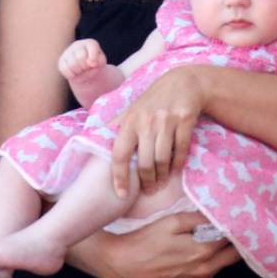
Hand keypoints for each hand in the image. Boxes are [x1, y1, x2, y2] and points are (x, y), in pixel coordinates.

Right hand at [58, 39, 106, 81]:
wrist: (87, 72)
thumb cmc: (95, 65)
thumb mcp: (101, 63)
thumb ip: (99, 61)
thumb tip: (90, 63)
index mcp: (89, 43)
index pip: (92, 47)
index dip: (93, 57)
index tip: (95, 64)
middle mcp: (77, 45)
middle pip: (81, 57)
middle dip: (86, 67)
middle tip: (87, 68)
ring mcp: (68, 52)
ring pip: (72, 64)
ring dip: (79, 72)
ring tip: (81, 71)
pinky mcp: (61, 61)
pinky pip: (65, 70)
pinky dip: (71, 75)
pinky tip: (75, 73)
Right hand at [72, 212, 239, 277]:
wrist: (122, 265)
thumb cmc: (144, 240)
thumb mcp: (170, 222)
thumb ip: (196, 219)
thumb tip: (216, 215)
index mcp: (203, 251)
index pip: (230, 237)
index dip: (234, 225)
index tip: (237, 215)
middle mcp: (203, 269)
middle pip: (232, 256)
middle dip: (236, 241)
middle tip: (235, 226)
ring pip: (220, 265)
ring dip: (223, 252)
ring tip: (220, 235)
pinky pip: (206, 272)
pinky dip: (210, 261)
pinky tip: (201, 249)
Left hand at [110, 66, 209, 196]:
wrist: (183, 83)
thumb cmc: (153, 101)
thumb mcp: (132, 110)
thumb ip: (117, 126)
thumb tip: (92, 139)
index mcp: (129, 121)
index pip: (119, 154)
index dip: (119, 176)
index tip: (121, 194)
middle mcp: (145, 122)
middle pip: (144, 162)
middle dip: (147, 181)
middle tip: (149, 190)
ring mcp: (166, 121)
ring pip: (163, 159)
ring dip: (162, 176)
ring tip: (161, 183)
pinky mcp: (184, 120)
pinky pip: (180, 150)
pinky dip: (177, 164)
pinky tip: (174, 170)